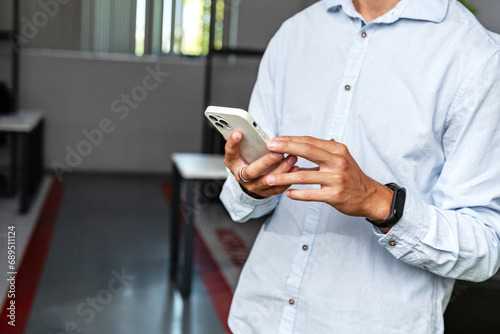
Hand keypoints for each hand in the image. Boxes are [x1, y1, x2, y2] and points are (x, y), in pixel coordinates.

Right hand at [224, 131, 298, 197]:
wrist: (251, 179)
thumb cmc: (248, 158)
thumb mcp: (243, 149)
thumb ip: (246, 139)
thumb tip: (243, 125)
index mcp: (233, 162)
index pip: (230, 153)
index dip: (233, 144)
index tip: (239, 133)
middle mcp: (240, 176)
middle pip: (251, 171)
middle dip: (266, 161)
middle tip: (278, 152)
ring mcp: (252, 186)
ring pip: (267, 181)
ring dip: (281, 169)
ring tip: (292, 157)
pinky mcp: (264, 193)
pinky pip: (276, 189)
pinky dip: (287, 179)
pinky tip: (295, 169)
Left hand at [265, 136, 392, 222]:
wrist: (369, 196)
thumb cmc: (350, 176)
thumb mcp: (339, 159)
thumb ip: (320, 153)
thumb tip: (294, 147)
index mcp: (337, 150)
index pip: (310, 141)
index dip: (290, 140)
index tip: (275, 140)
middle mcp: (338, 162)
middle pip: (307, 151)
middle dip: (285, 148)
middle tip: (269, 148)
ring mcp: (337, 179)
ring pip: (304, 176)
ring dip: (284, 177)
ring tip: (270, 178)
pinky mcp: (335, 195)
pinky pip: (311, 194)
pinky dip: (298, 194)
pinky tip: (287, 193)